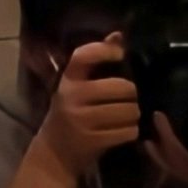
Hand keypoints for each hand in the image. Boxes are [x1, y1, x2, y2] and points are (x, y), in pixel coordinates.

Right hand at [32, 34, 142, 181]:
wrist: (54, 152)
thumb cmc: (72, 114)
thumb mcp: (77, 87)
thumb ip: (96, 63)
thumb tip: (118, 35)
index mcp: (68, 80)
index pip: (84, 56)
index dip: (105, 50)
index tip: (120, 53)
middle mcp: (72, 97)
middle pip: (123, 88)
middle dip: (131, 96)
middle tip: (126, 101)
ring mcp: (82, 120)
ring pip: (129, 111)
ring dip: (133, 116)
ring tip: (123, 118)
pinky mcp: (93, 140)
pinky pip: (128, 132)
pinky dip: (131, 132)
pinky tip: (122, 132)